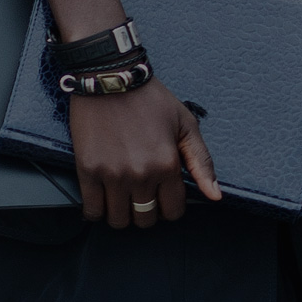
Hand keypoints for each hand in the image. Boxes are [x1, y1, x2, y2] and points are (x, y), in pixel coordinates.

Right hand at [68, 79, 221, 227]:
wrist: (112, 81)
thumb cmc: (151, 100)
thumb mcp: (187, 126)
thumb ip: (202, 163)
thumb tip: (215, 196)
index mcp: (167, 164)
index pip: (173, 211)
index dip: (171, 208)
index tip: (165, 199)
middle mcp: (140, 174)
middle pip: (145, 219)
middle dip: (148, 212)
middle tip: (145, 198)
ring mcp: (111, 175)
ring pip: (118, 220)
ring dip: (123, 215)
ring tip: (125, 199)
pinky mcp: (86, 171)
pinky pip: (91, 210)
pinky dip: (97, 212)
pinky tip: (104, 200)